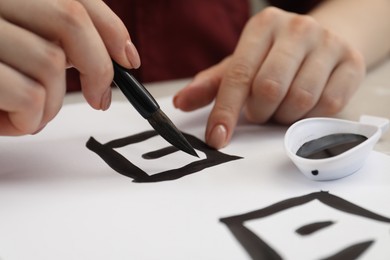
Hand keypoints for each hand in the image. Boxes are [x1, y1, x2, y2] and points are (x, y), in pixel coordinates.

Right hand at [0, 0, 139, 135]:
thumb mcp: (21, 51)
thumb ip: (59, 40)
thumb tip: (119, 56)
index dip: (111, 28)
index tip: (130, 60)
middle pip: (70, 20)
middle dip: (98, 67)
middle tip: (100, 100)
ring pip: (51, 63)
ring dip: (53, 104)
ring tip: (31, 115)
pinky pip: (29, 96)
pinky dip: (30, 120)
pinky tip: (11, 123)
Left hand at [174, 7, 364, 148]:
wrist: (325, 41)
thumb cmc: (275, 58)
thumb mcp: (241, 65)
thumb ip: (212, 85)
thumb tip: (180, 103)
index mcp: (263, 26)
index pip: (238, 75)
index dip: (225, 111)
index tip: (216, 138)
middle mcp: (297, 29)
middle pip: (269, 89)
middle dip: (260, 111)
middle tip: (260, 111)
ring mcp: (328, 43)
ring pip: (299, 99)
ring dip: (284, 115)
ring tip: (282, 106)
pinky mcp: (353, 63)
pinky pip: (327, 106)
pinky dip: (310, 116)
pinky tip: (304, 106)